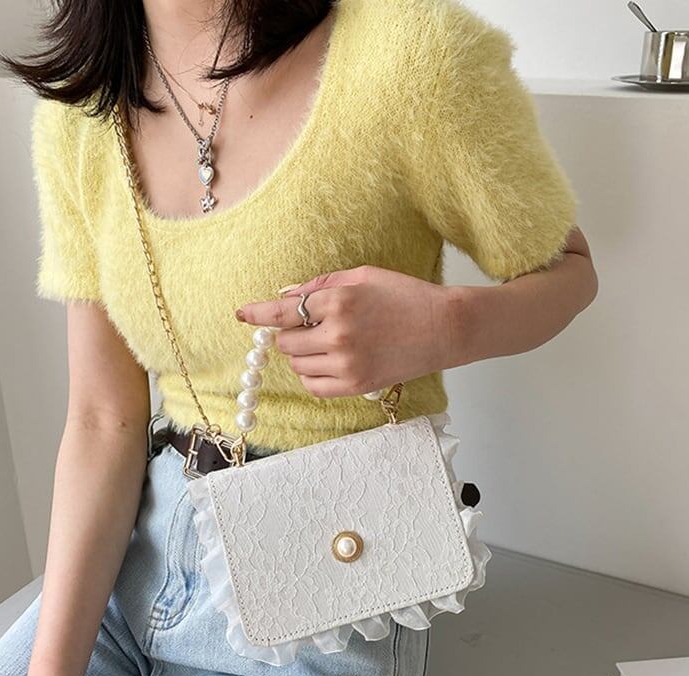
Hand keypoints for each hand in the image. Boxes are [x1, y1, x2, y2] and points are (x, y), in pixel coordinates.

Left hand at [235, 265, 456, 397]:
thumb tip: (286, 295)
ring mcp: (346, 365)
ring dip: (304, 354)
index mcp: (338, 302)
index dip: (258, 313)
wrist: (445, 328)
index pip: (282, 312)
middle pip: (287, 342)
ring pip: (298, 365)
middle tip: (315, 326)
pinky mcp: (356, 386)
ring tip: (330, 343)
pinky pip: (314, 386)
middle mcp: (338, 335)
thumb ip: (321, 286)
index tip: (243, 314)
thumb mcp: (363, 277)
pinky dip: (313, 374)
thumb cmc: (406, 296)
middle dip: (293, 334)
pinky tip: (330, 361)